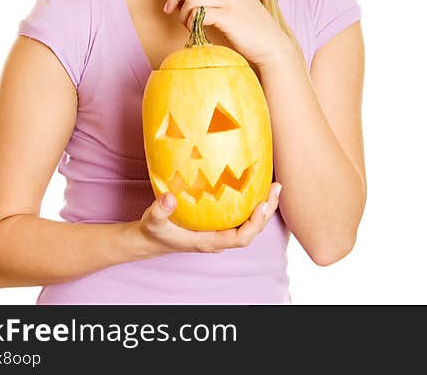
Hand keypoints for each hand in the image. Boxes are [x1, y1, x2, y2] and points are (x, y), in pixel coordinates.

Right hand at [132, 182, 282, 256]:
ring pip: (249, 222)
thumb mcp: (153, 221)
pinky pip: (241, 214)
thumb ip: (160, 211)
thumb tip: (169, 198)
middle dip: (267, 211)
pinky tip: (256, 185)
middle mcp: (219, 237)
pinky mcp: (219, 222)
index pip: (241, 238)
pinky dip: (252, 202)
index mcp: (209, 241)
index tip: (262, 204)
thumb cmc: (154, 231)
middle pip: (252, 230)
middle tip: (276, 188)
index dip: (255, 223)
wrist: (150, 238)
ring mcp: (220, 230)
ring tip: (274, 185)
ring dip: (263, 205)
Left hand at [162, 0, 288, 66]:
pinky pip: (196, 13)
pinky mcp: (228, 14)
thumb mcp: (238, 6)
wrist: (272, 47)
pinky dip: (190, 23)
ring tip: (189, 25)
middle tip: (170, 9)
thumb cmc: (252, 30)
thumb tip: (194, 3)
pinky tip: (197, 31)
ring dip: (183, 15)